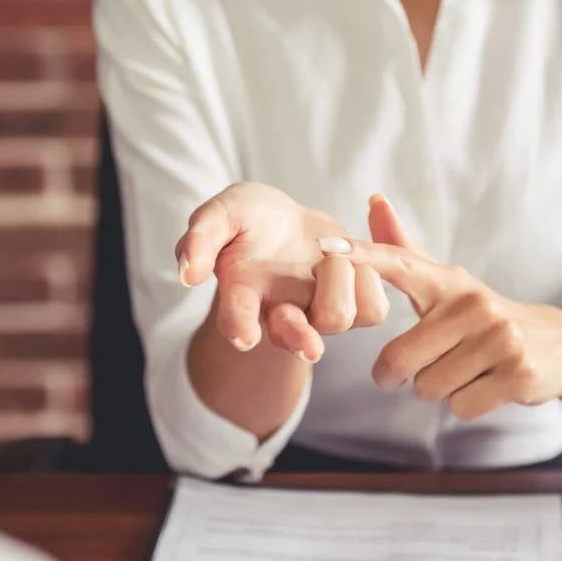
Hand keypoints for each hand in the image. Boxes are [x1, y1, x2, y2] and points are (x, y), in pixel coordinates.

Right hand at [175, 183, 390, 362]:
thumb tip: (187, 272)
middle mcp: (279, 311)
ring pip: (340, 319)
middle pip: (294, 337)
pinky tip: (354, 255)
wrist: (285, 222)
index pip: (237, 317)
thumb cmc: (247, 220)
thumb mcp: (222, 213)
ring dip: (340, 279)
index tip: (244, 337)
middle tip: (309, 347)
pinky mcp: (352, 304)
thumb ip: (201, 238)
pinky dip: (371, 277)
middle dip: (300, 340)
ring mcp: (316, 311)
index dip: (239, 326)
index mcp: (243, 292)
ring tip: (329, 251)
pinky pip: (374, 307)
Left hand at [326, 196, 561, 420]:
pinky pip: (460, 406)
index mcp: (448, 282)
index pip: (398, 264)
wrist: (557, 346)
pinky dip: (465, 404)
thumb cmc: (481, 316)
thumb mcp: (445, 283)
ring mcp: (500, 338)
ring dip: (438, 389)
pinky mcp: (518, 373)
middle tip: (416, 369)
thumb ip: (403, 249)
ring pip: (429, 387)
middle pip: (400, 358)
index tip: (327, 247)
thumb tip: (374, 199)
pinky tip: (485, 385)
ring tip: (464, 370)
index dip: (362, 257)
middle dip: (399, 374)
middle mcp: (474, 304)